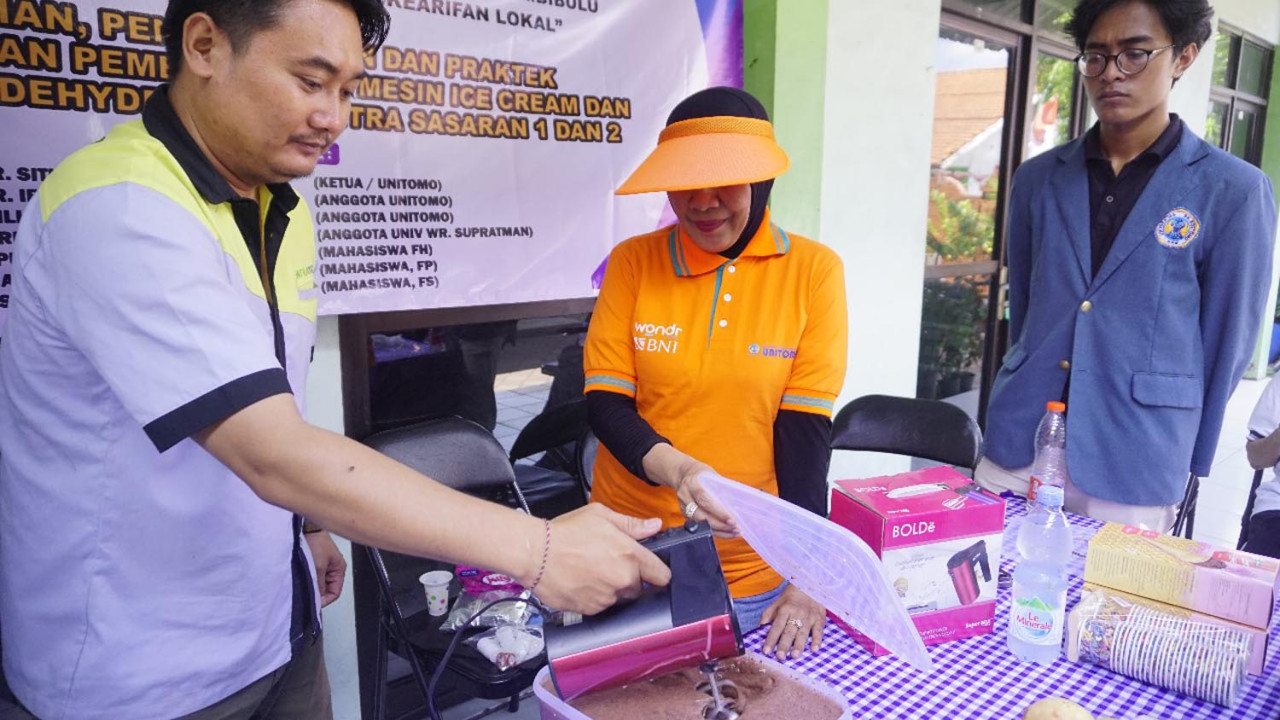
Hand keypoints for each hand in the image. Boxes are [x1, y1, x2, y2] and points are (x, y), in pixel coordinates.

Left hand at [304, 530, 347, 607]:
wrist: (306, 528)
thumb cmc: (316, 542)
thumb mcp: (317, 567)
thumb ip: (318, 584)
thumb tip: (317, 599)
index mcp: (339, 569)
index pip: (335, 592)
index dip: (325, 600)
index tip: (314, 603)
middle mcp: (334, 569)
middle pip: (327, 589)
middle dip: (318, 592)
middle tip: (307, 594)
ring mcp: (325, 565)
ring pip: (320, 583)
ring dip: (313, 584)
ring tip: (304, 583)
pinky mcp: (317, 562)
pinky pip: (314, 576)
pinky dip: (309, 578)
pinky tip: (303, 577)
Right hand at [532, 503, 671, 614]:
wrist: (535, 553)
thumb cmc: (565, 532)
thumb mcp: (601, 516)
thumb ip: (632, 524)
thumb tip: (654, 525)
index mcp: (630, 555)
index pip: (662, 575)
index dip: (657, 572)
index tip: (650, 570)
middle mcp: (622, 580)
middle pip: (639, 588)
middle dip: (628, 578)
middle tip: (607, 563)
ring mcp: (606, 598)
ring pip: (618, 597)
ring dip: (610, 588)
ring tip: (589, 571)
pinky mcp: (590, 610)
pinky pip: (599, 606)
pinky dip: (593, 597)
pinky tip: (580, 581)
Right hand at [641, 445, 738, 537]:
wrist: (684, 474)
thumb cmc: (701, 474)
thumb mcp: (712, 476)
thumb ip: (721, 490)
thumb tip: (738, 505)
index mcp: (692, 484)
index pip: (705, 500)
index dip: (718, 512)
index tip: (731, 520)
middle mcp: (685, 497)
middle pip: (701, 516)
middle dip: (720, 525)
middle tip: (736, 528)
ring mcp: (683, 507)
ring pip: (700, 524)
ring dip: (719, 531)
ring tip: (734, 532)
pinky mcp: (685, 515)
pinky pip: (700, 527)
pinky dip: (714, 531)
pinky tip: (726, 532)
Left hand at [760, 584, 825, 659]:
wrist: (809, 587)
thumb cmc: (790, 600)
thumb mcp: (776, 604)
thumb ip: (767, 617)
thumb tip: (758, 630)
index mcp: (785, 610)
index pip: (776, 626)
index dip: (771, 639)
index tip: (766, 651)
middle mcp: (797, 613)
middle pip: (789, 631)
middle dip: (784, 644)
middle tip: (780, 657)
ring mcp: (809, 617)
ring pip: (803, 633)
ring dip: (799, 645)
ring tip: (795, 656)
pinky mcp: (819, 619)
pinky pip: (819, 631)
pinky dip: (817, 640)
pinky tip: (814, 649)